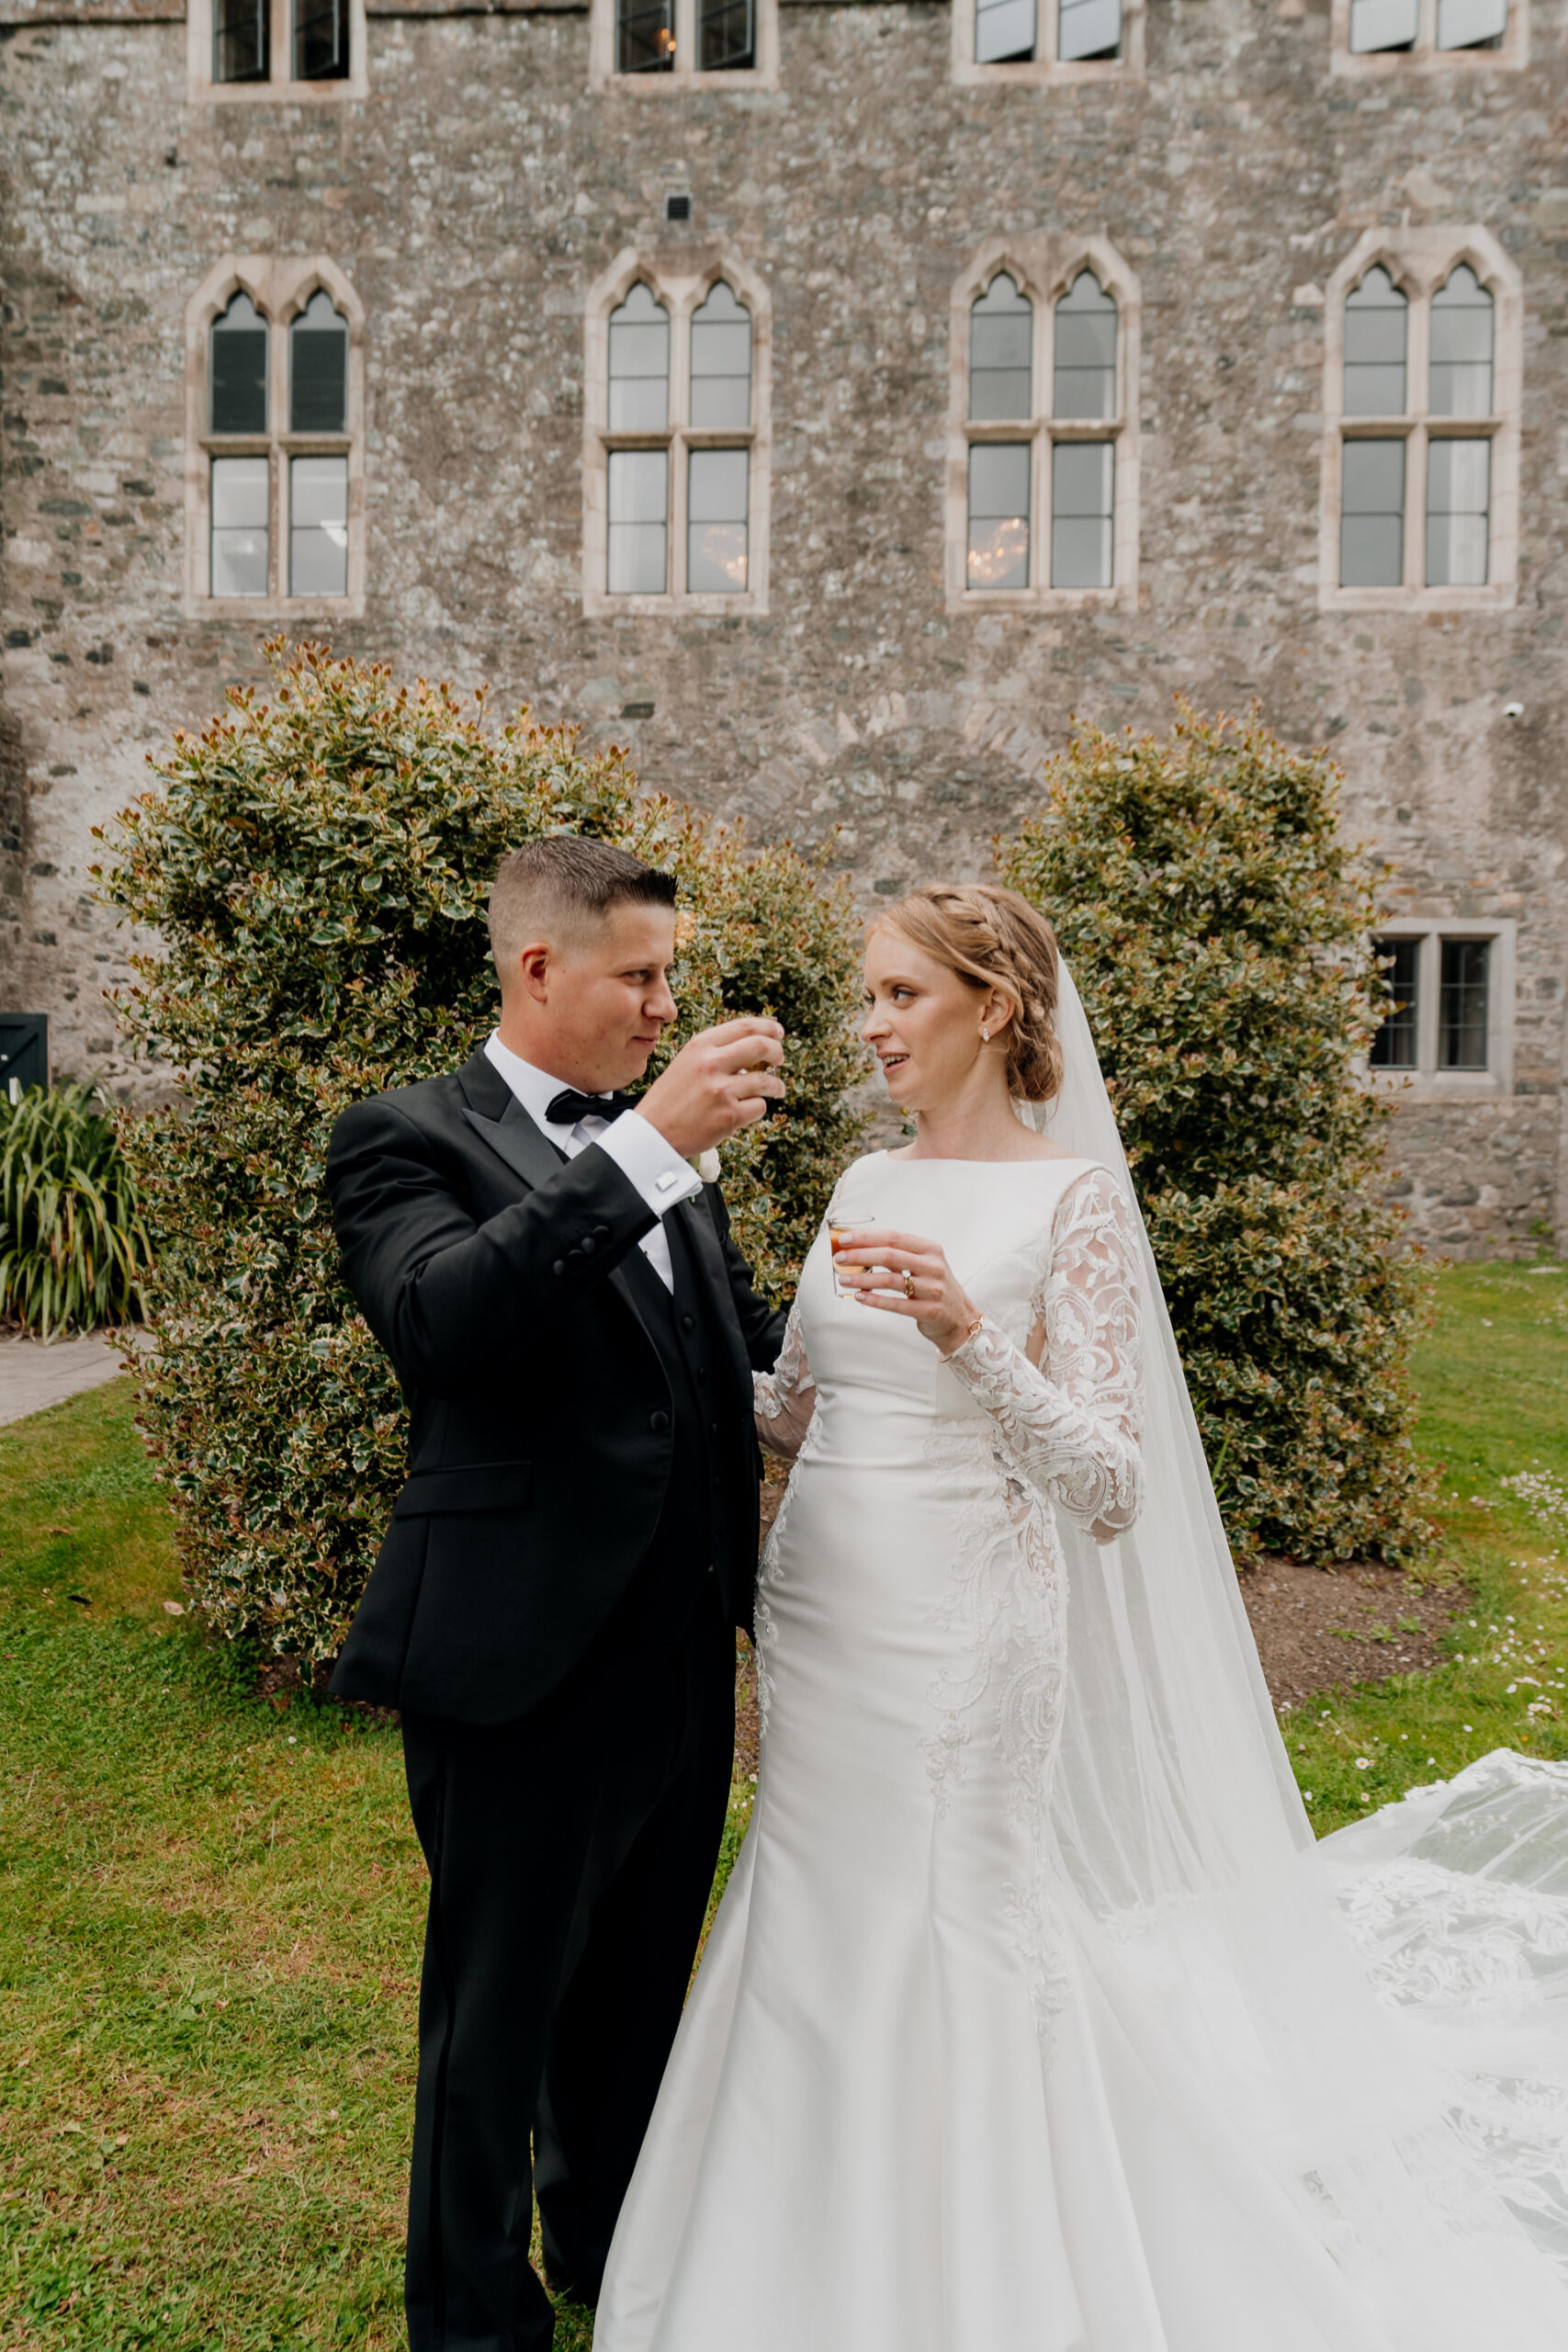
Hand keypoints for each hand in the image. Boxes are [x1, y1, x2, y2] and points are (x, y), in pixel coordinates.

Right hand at [635, 1017, 785, 1158]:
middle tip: (779, 1059)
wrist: (652, 1133)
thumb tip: (757, 1042)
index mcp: (700, 1046)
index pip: (745, 1026)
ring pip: (766, 1081)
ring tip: (776, 1090)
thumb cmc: (671, 1098)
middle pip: (762, 1046)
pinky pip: (759, 1107)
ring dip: (776, 1086)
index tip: (778, 1032)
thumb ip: (715, 1051)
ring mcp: (721, 1091)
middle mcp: (711, 1064)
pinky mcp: (729, 1116)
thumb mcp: (686, 1063)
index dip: (768, 1027)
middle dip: (778, 1052)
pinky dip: (757, 1109)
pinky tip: (746, 1111)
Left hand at [833, 1228, 980, 1357]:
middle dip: (860, 1256)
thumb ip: (898, 1255)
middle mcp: (933, 1266)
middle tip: (839, 1259)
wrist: (960, 1318)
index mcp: (930, 1249)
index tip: (844, 1239)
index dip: (867, 1237)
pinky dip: (875, 1300)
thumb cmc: (934, 1287)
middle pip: (890, 1256)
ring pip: (890, 1280)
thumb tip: (857, 1248)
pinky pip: (896, 1304)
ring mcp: (933, 1289)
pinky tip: (859, 1296)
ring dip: (863, 1279)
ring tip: (844, 1279)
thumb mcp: (923, 1264)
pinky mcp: (929, 1310)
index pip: (894, 1237)